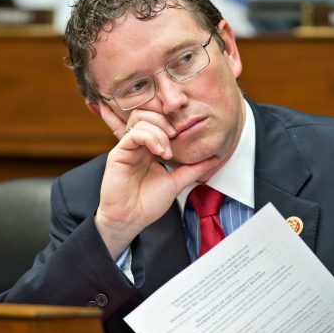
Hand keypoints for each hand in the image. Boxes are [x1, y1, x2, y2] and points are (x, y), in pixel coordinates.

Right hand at [95, 103, 218, 258]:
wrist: (130, 220)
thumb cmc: (148, 204)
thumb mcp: (177, 182)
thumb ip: (194, 169)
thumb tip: (214, 158)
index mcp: (150, 148)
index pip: (158, 120)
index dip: (172, 121)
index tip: (185, 135)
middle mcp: (138, 144)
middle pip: (148, 113)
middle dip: (166, 121)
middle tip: (176, 138)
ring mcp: (127, 147)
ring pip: (140, 119)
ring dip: (159, 130)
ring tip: (168, 151)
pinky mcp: (118, 153)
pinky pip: (133, 134)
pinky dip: (150, 138)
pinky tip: (160, 153)